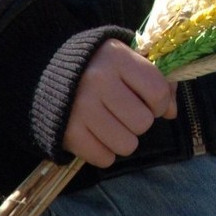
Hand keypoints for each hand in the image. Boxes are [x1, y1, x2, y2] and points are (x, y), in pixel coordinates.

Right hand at [63, 38, 177, 167]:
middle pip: (143, 122)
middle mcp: (99, 81)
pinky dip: (104, 152)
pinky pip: (103, 158)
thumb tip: (172, 112)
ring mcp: (81, 108)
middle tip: (126, 112)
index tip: (150, 101)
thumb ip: (154, 78)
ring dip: (124, 140)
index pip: (157, 91)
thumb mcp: (124, 58)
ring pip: (127, 144)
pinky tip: (97, 135)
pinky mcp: (67, 132)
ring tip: (112, 125)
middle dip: (140, 121)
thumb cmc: (95, 64)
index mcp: (116, 57)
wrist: (43, 72)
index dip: (160, 102)